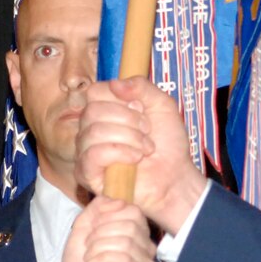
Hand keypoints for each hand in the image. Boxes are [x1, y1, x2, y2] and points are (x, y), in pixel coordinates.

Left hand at [50, 196, 156, 261]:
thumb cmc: (80, 258)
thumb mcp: (84, 225)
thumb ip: (98, 207)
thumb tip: (116, 199)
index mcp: (136, 231)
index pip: (133, 211)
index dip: (109, 214)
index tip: (93, 226)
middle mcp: (146, 246)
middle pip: (130, 225)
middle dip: (101, 232)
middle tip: (89, 244)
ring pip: (127, 242)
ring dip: (99, 246)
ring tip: (90, 256)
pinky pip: (125, 260)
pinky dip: (103, 258)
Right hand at [76, 78, 207, 232]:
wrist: (175, 177)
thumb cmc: (167, 144)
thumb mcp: (162, 105)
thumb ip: (142, 86)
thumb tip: (115, 84)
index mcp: (104, 110)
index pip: (94, 91)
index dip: (119, 98)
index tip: (141, 109)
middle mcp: (90, 128)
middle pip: (93, 110)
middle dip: (128, 120)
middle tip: (147, 132)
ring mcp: (86, 151)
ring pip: (93, 132)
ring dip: (129, 138)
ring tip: (145, 148)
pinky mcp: (86, 173)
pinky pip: (92, 155)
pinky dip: (119, 153)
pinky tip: (135, 159)